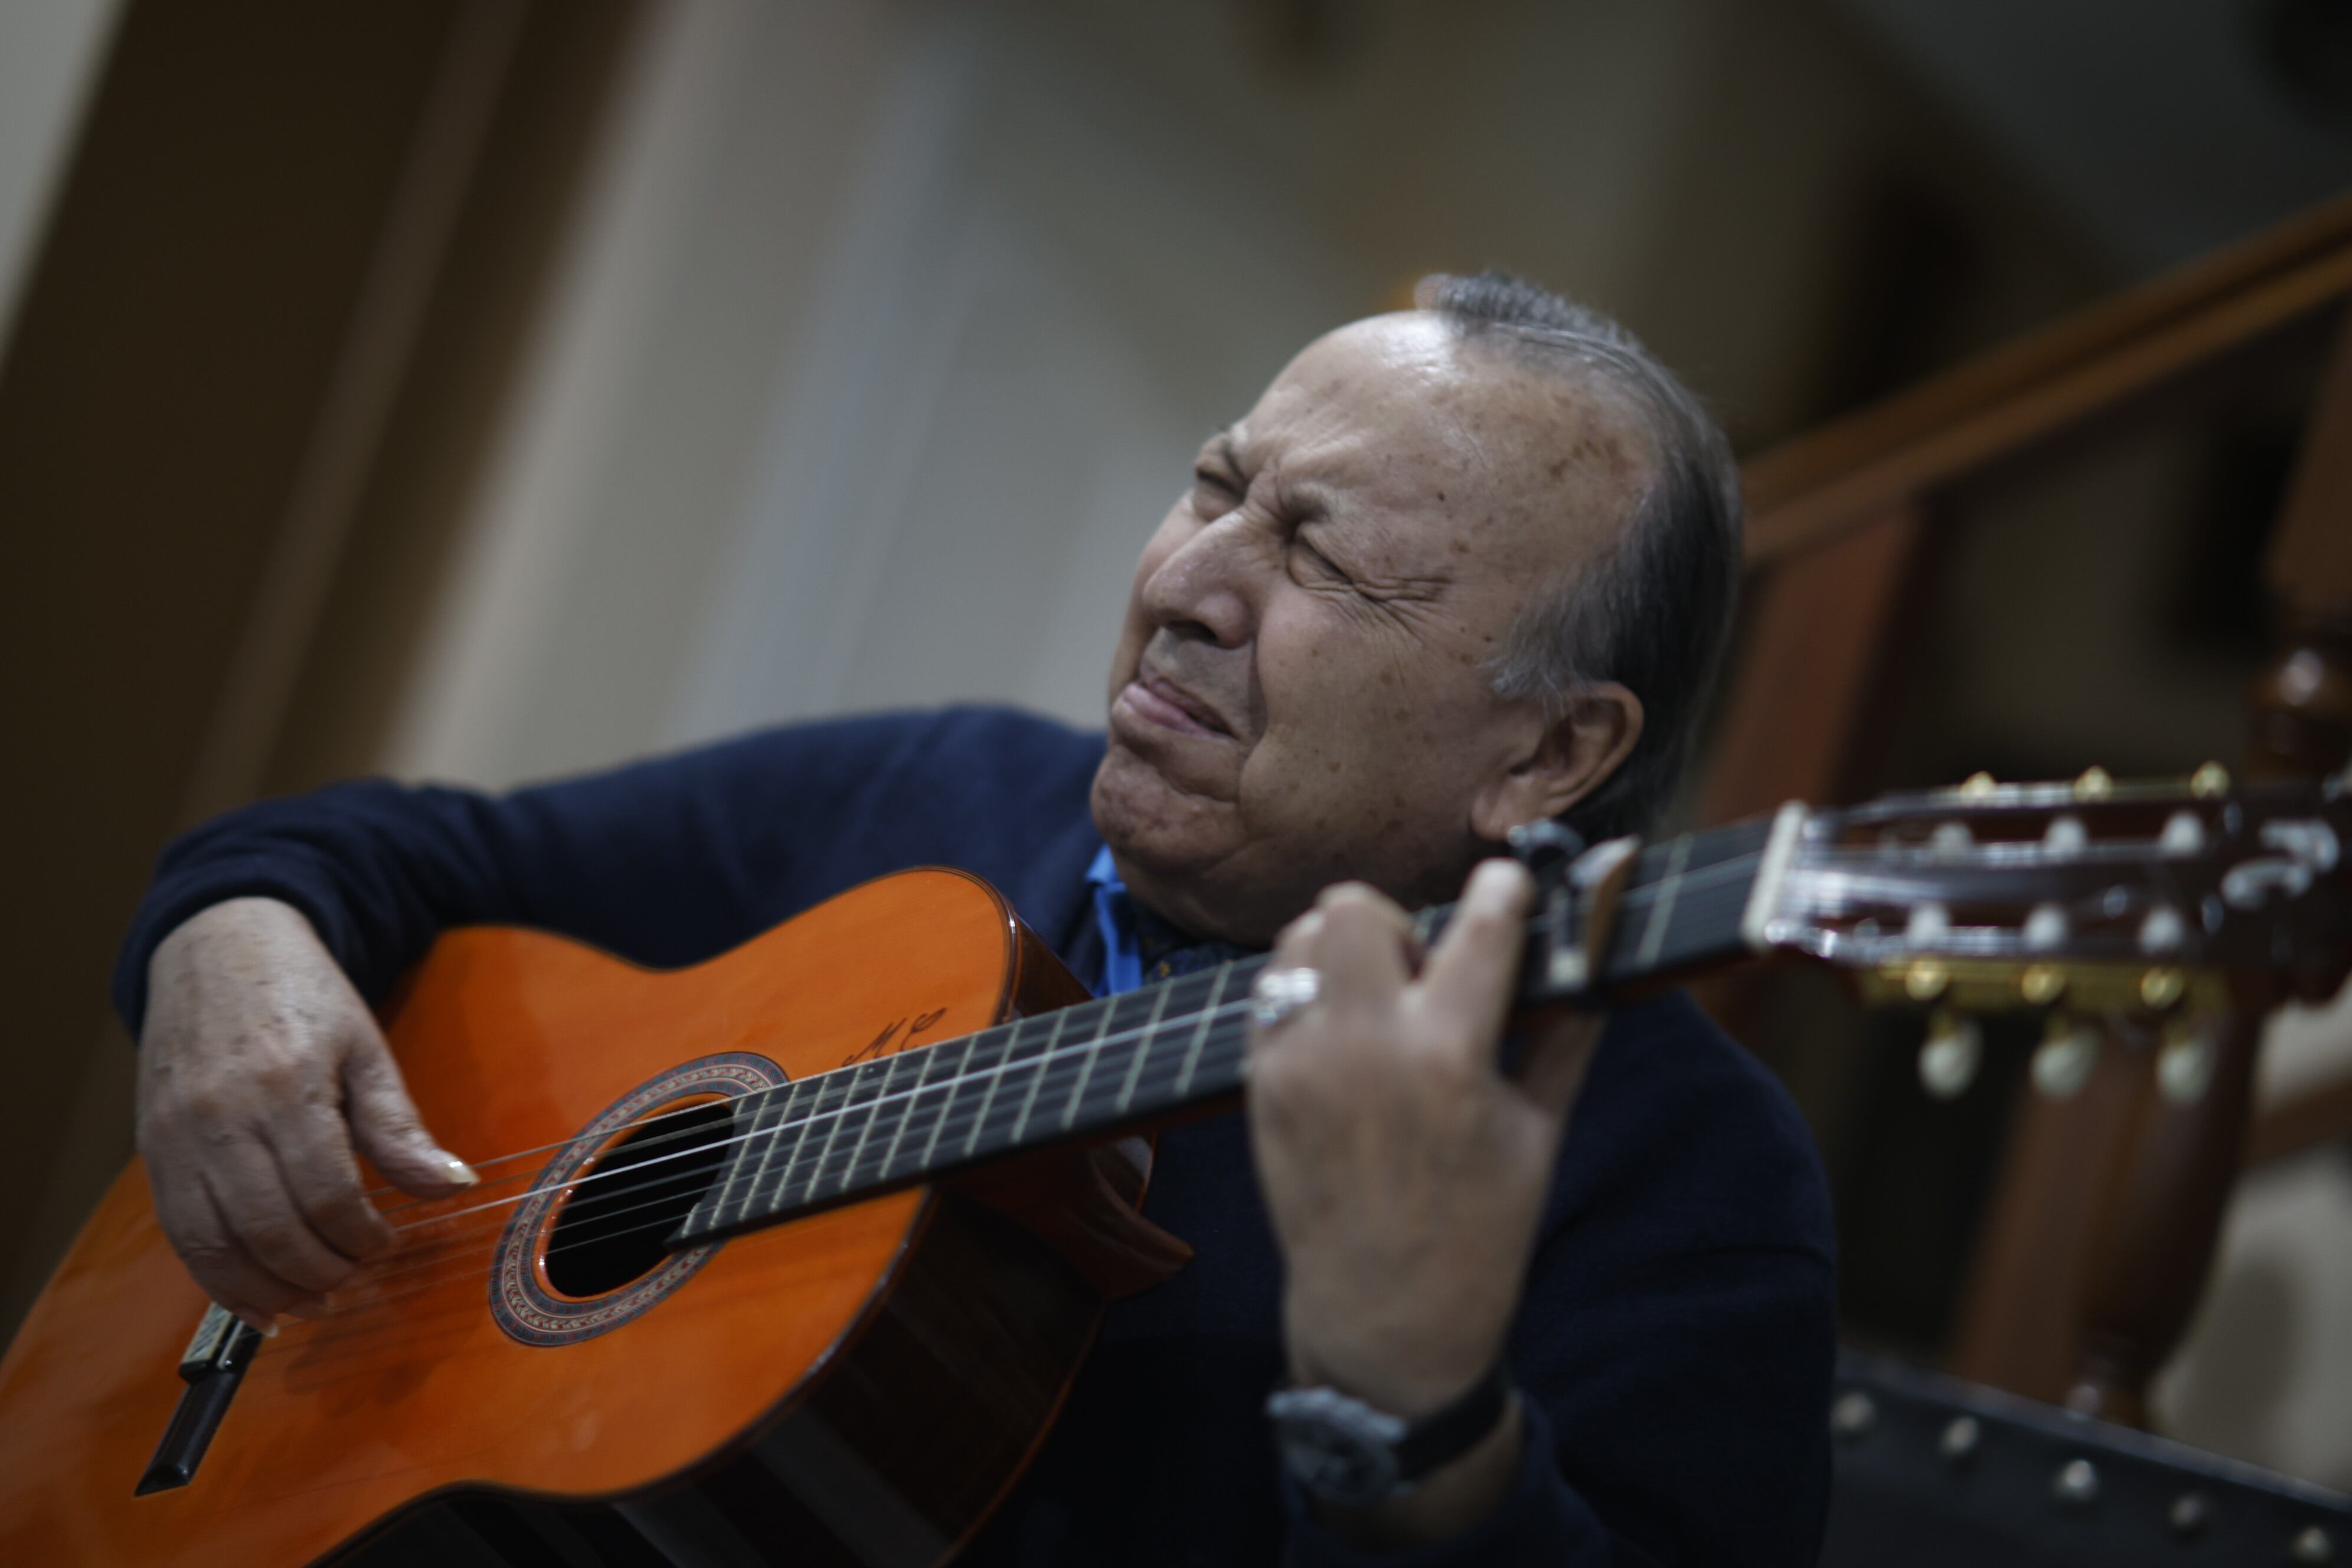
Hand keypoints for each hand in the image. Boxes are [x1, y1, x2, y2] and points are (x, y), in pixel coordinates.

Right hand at [136, 898, 475, 1330]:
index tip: (386, 1243)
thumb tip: (451, 1186)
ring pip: (216, 1244)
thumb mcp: (365, 1047)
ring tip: (311, 1304)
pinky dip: (215, 1279)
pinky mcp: (152, 1148)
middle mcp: (220, 1117)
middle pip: (271, 1229)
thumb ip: (399, 1126)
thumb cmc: (300, 994)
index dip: (361, 1236)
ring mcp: (176, 1136)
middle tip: (354, 1278)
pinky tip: (255, 1300)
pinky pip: (178, 1234)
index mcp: (285, 1086)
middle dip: (320, 1271)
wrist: (217, 946)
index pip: (327, 1194)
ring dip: (267, 1289)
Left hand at [1245, 859, 1603, 1542]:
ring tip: (1379, 1003)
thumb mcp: (1541, 1131)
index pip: (1478, 925)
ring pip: (1300, 937)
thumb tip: (1597, 950)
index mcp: (1448, 1058)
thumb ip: (1566, 1030)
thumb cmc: (1478, 1229)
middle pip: (1356, 907)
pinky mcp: (1260, 1084)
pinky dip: (1307, 994)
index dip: (1502, 888)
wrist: (1385, 1316)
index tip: (1511, 880)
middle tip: (1423, 972)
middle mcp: (1363, 1048)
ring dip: (1343, 951)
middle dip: (1398, 922)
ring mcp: (1299, 1064)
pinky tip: (1343, 1038)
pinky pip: (1271, 991)